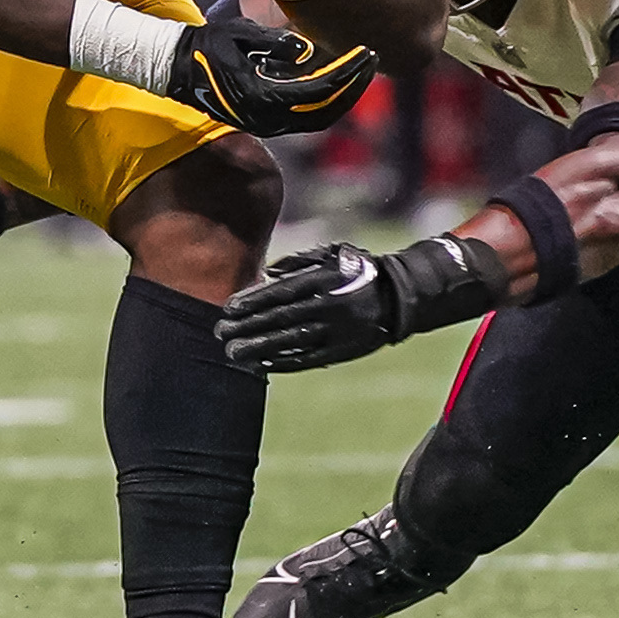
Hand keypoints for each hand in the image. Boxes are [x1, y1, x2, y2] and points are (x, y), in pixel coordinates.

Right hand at [166, 15, 377, 136]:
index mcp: (263, 98)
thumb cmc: (205, 48)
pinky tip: (337, 77)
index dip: (347, 73)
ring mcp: (268, 124)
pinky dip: (327, 99)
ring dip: (343, 94)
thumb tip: (305, 49)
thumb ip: (273, 42)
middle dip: (353, 87)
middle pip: (327, 111)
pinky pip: (307, 115)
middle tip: (371, 61)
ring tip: (360, 68)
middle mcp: (268, 119)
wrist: (175, 69)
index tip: (365, 53)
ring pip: (320, 117)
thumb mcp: (239, 35)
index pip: (319, 91)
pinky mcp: (267, 121)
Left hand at [219, 235, 504, 371]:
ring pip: (290, 342)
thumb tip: (267, 273)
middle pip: (280, 319)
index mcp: (326, 280)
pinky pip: (307, 360)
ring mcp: (337, 332)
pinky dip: (282, 362)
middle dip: (247, 326)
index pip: (281, 293)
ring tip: (233, 353)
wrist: (398, 297)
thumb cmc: (358, 271)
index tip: (229, 308)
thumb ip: (300, 261)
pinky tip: (260, 363)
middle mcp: (330, 306)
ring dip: (258, 348)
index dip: (253, 301)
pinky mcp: (342, 352)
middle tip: (220, 332)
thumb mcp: (334, 254)